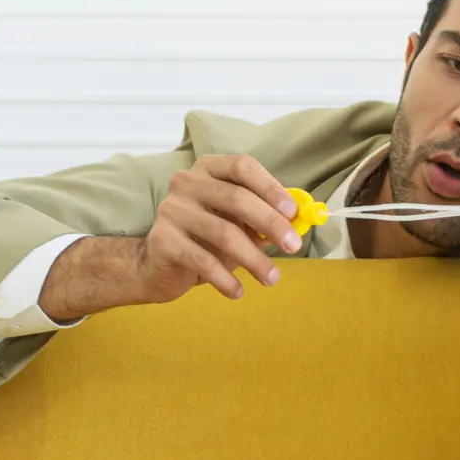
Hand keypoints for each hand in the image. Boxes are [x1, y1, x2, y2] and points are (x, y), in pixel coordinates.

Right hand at [141, 155, 299, 301]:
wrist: (159, 263)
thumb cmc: (207, 238)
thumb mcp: (238, 223)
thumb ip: (264, 218)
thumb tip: (300, 223)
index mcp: (209, 169)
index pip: (242, 167)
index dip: (271, 187)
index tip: (293, 212)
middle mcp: (186, 182)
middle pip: (237, 199)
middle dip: (272, 224)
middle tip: (294, 247)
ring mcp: (171, 209)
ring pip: (224, 233)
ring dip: (254, 259)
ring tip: (271, 278)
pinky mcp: (162, 239)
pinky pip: (203, 260)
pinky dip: (225, 279)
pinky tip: (238, 292)